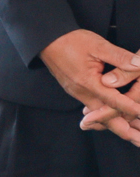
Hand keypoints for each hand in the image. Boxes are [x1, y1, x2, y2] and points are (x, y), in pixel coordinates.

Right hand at [42, 30, 139, 144]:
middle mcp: (82, 93)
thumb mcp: (98, 45)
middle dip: (125, 132)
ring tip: (134, 136)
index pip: (114, 101)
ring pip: (100, 117)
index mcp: (88, 82)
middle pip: (106, 119)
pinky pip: (93, 110)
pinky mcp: (77, 92)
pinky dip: (106, 118)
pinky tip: (115, 121)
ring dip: (118, 127)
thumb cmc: (71, 41)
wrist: (46, 40)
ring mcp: (78, 94)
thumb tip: (139, 64)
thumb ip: (119, 56)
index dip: (132, 109)